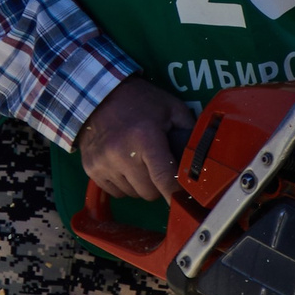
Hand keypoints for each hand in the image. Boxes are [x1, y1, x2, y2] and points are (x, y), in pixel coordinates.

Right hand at [78, 78, 193, 202]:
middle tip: (157, 167)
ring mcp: (103, 163)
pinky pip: (115, 192)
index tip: (184, 199)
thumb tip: (203, 157)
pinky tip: (123, 165)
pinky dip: (123, 184)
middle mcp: (121, 154)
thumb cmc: (139, 101)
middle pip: (149, 192)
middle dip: (157, 185)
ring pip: (132, 194)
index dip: (176, 193)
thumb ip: (189, 131)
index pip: (164, 179)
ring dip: (139, 184)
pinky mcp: (91, 169)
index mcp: (145, 138)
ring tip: (138, 161)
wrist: (97, 95)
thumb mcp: (171, 108)